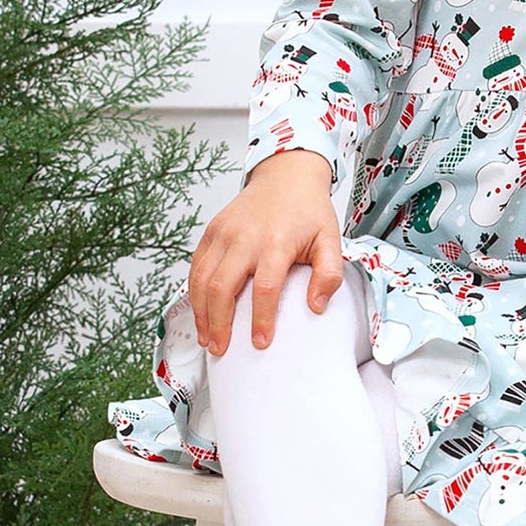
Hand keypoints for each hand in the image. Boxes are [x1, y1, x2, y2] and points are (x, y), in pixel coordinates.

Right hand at [188, 149, 341, 356]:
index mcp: (277, 241)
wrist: (287, 175)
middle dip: (219, 323)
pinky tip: (200, 313)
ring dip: (201, 313)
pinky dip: (194, 292)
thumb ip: (329, 274)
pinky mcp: (212, 230)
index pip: (265, 287)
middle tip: (221, 350)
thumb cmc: (309, 211)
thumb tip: (316, 307)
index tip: (261, 343)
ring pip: (203, 279)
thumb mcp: (331, 239)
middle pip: (223, 286)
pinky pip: (196, 266)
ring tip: (208, 339)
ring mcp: (224, 232)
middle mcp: (245, 236)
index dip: (261, 319)